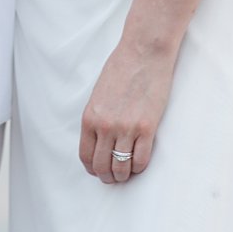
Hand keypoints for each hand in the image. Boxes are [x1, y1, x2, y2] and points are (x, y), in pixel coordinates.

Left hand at [79, 37, 173, 184]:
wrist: (143, 53)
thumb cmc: (121, 69)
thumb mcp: (99, 94)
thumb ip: (98, 117)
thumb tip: (99, 139)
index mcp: (90, 117)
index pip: (85, 155)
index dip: (91, 168)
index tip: (98, 171)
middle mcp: (105, 126)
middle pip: (102, 165)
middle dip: (107, 176)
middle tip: (113, 178)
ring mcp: (126, 128)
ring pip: (121, 167)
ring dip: (123, 176)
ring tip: (126, 174)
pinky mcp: (147, 128)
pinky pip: (141, 160)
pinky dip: (139, 168)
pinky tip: (139, 165)